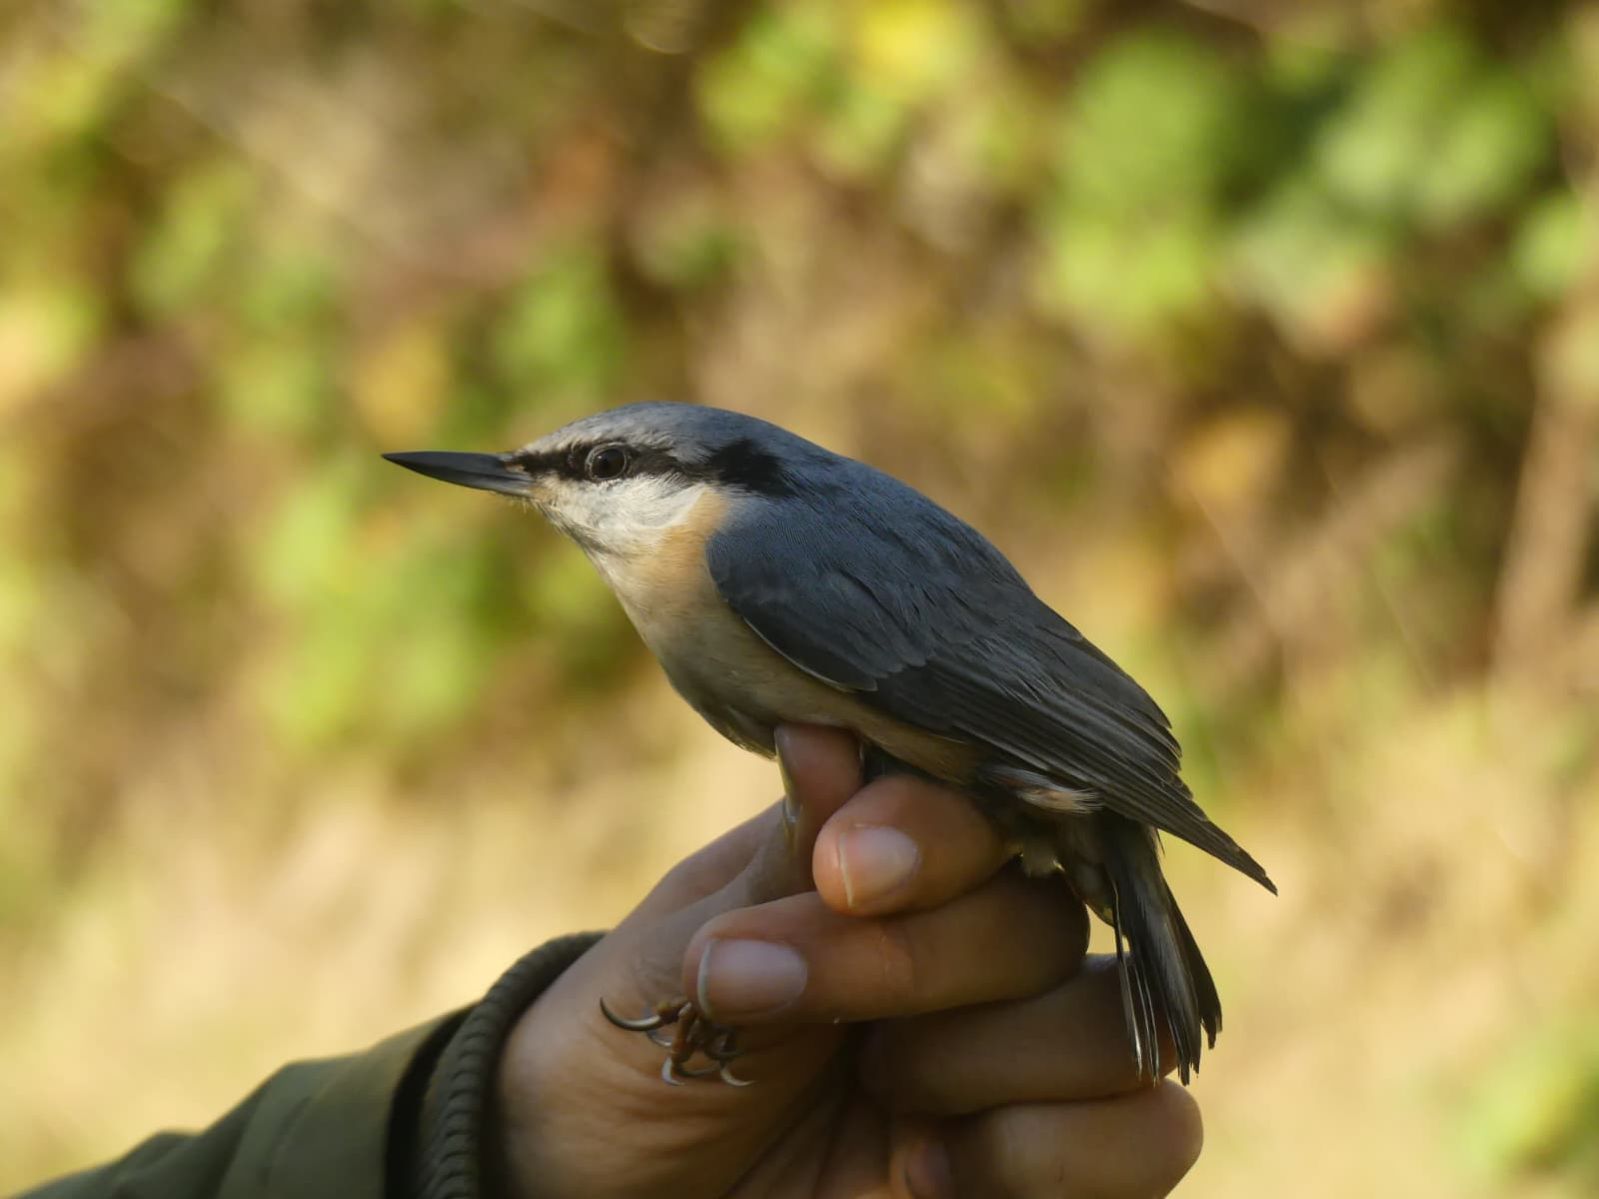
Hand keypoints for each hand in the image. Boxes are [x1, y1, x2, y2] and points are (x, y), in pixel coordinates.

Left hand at [494, 726, 1201, 1196]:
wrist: (605, 1188)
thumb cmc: (631, 1045)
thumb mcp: (683, 952)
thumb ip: (784, 861)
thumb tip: (824, 727)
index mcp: (893, 865)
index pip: (983, 808)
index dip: (933, 833)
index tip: (844, 872)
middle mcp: (973, 951)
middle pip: (1044, 917)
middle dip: (913, 962)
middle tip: (773, 997)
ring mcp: (1015, 1059)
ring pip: (1116, 1022)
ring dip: (984, 1058)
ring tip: (876, 1086)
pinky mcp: (1043, 1165)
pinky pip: (1151, 1135)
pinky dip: (1050, 1150)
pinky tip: (928, 1166)